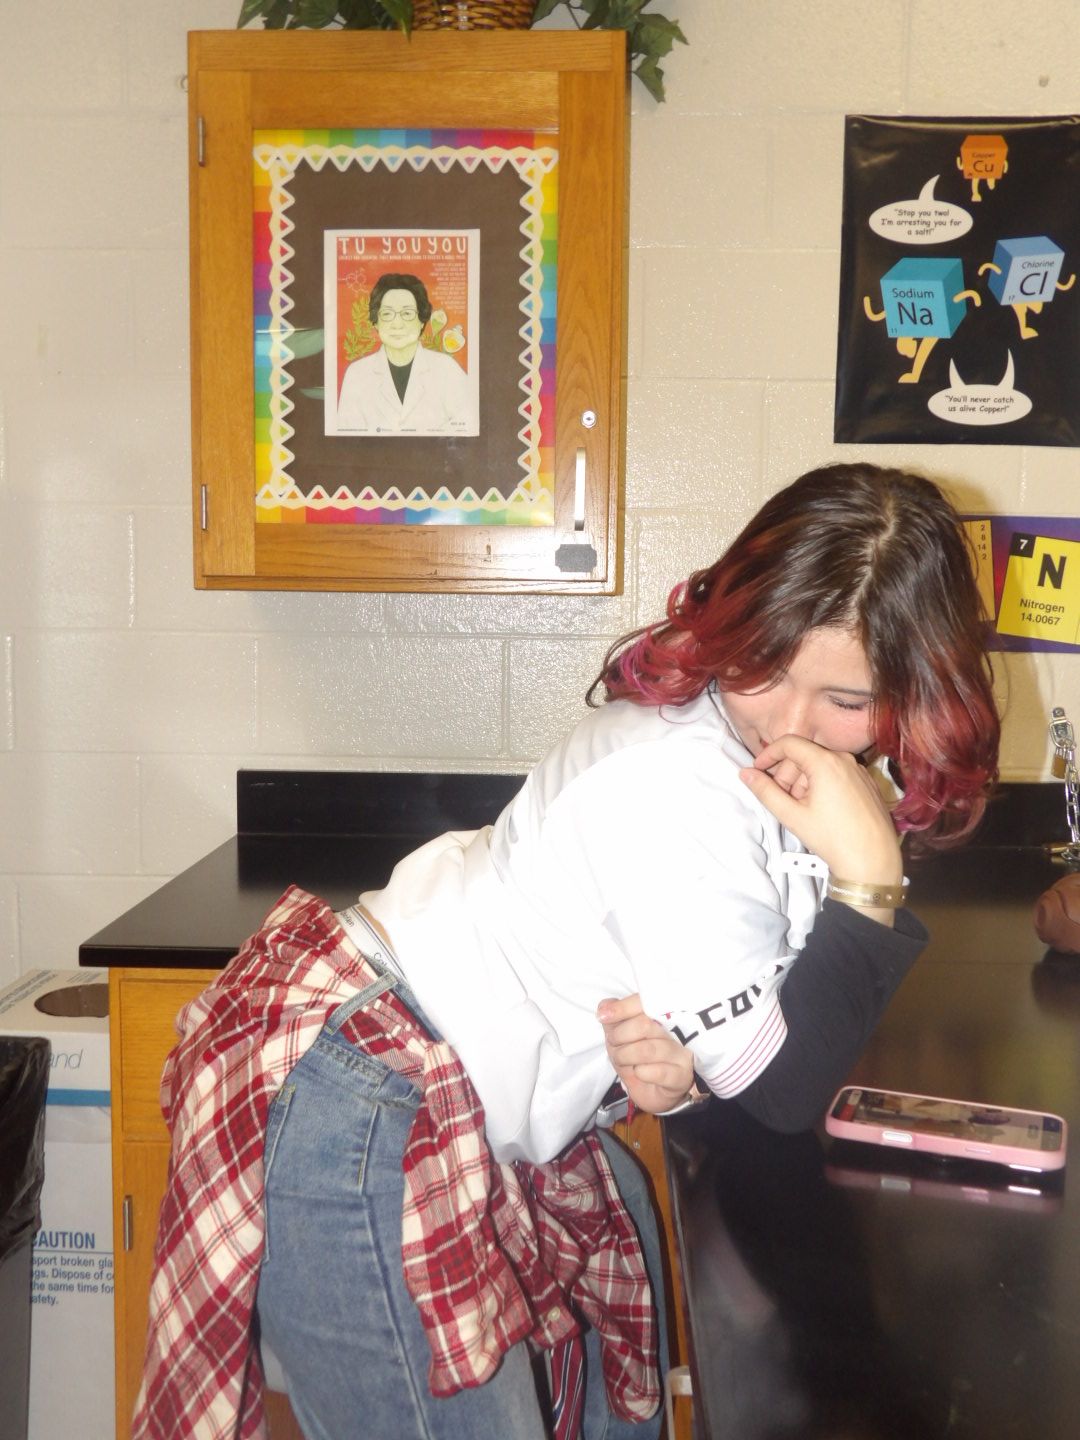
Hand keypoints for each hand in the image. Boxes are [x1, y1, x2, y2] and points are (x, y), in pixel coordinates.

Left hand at [597, 993, 694, 1114]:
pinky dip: (641, 1072)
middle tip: (614, 1044)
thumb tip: (605, 1006)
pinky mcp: (682, 1076)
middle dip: (620, 1036)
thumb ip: (613, 1020)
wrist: (654, 1092)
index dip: (622, 1007)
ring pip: (648, 1049)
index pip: (644, 1002)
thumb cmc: (639, 1060)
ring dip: (626, 1055)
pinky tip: (639, 1073)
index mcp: (661, 1016)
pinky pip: (658, 1072)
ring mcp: (681, 1053)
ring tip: (622, 1060)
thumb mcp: (621, 1039)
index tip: (603, 1015)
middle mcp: (676, 1031)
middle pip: (644, 1024)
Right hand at [739, 735, 901, 885]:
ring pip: (821, 766)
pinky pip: (838, 774)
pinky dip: (822, 785)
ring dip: (804, 782)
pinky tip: (820, 811)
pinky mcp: (868, 783)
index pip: (789, 743)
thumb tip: (745, 774)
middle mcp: (845, 759)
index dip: (768, 754)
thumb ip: (765, 791)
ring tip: (801, 810)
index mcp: (825, 762)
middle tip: (779, 799)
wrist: (873, 861)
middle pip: (805, 755)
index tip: (757, 770)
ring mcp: (860, 771)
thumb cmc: (832, 839)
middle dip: (786, 774)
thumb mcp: (792, 815)